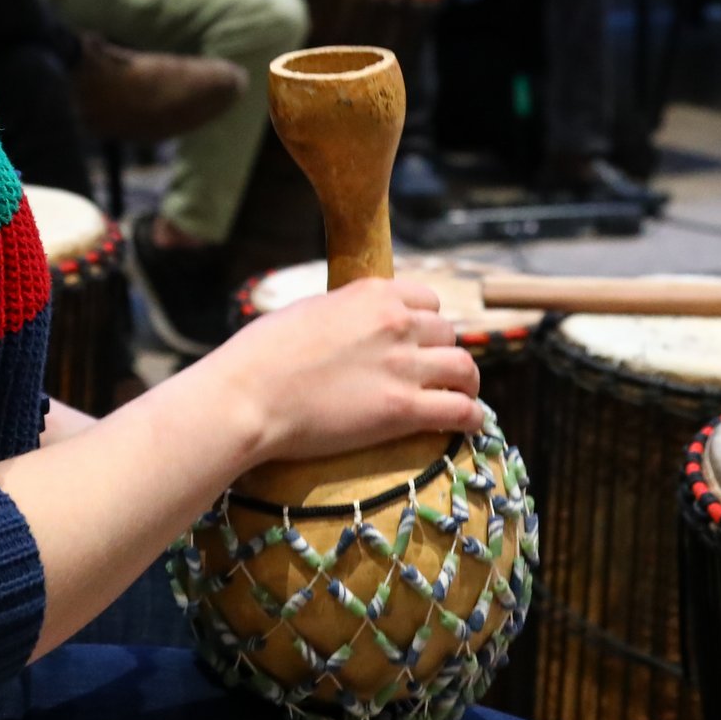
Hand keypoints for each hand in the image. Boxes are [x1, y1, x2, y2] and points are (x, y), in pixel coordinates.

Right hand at [203, 277, 480, 464]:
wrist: (247, 396)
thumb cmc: (260, 356)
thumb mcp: (308, 311)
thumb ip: (344, 313)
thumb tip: (352, 324)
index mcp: (372, 293)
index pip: (428, 300)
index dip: (427, 323)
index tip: (421, 342)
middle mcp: (396, 322)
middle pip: (448, 333)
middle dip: (442, 354)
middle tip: (434, 376)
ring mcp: (404, 366)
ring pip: (465, 368)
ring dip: (466, 384)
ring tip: (461, 398)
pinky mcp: (404, 409)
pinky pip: (462, 410)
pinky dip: (472, 418)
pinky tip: (470, 426)